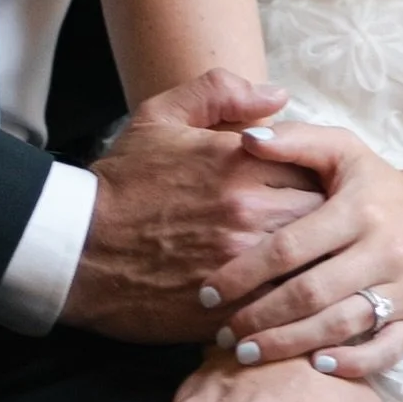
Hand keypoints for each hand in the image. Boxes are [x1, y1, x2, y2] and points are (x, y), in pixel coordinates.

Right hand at [61, 70, 323, 343]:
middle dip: (325, 222)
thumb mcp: (160, 116)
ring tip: (306, 264)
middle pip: (324, 217)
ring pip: (310, 265)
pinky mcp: (229, 309)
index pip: (315, 166)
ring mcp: (240, 264)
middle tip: (318, 228)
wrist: (77, 249)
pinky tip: (281, 298)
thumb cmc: (122, 182)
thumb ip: (221, 92)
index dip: (318, 177)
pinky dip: (288, 303)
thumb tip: (277, 96)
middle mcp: (247, 211)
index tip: (308, 186)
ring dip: (311, 264)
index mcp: (238, 162)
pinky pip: (283, 308)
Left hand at [195, 125, 402, 376]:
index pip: (292, 246)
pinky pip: (385, 350)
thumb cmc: (381, 182)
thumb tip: (245, 138)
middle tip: (223, 331)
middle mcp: (383, 250)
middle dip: (261, 316)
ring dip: (291, 344)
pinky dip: (352, 362)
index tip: (208, 291)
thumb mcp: (344, 150)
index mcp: (359, 209)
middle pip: (312, 292)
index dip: (245, 270)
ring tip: (248, 353)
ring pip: (342, 324)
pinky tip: (315, 365)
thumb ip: (294, 141)